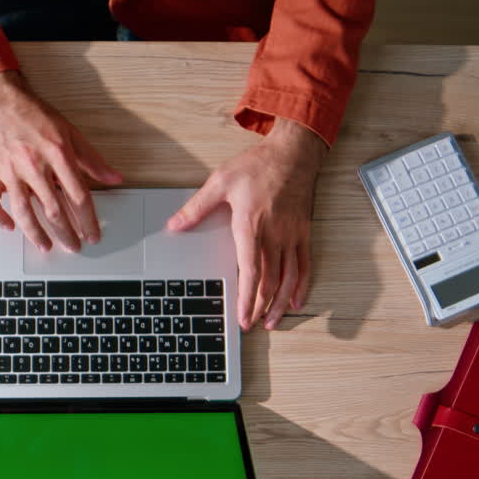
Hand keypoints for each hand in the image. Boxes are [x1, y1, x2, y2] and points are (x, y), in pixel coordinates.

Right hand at [0, 71, 122, 252]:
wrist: (0, 99)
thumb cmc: (35, 115)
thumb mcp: (70, 132)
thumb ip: (92, 160)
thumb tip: (114, 178)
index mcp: (57, 153)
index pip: (78, 195)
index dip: (87, 219)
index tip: (92, 234)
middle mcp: (33, 163)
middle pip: (53, 208)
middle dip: (66, 232)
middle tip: (74, 247)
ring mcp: (9, 169)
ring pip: (23, 210)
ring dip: (36, 233)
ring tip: (46, 246)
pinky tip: (9, 227)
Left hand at [166, 119, 326, 330]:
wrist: (293, 152)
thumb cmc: (258, 165)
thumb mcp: (220, 181)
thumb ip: (197, 207)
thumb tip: (174, 225)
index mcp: (251, 225)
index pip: (250, 270)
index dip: (247, 297)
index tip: (242, 316)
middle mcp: (274, 235)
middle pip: (270, 281)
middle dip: (260, 307)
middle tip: (251, 326)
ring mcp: (292, 235)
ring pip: (289, 278)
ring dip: (281, 304)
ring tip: (272, 322)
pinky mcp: (303, 233)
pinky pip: (305, 265)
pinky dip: (302, 286)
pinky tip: (296, 301)